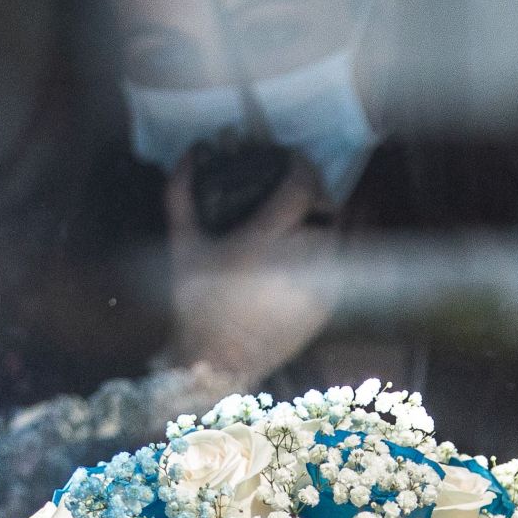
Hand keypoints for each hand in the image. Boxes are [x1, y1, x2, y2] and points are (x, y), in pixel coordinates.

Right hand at [163, 157, 342, 383]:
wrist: (218, 363)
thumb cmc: (195, 304)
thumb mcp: (183, 246)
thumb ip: (182, 195)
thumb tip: (191, 154)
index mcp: (262, 243)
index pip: (303, 187)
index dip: (302, 165)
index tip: (292, 159)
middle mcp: (298, 262)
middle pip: (326, 209)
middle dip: (312, 195)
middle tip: (293, 193)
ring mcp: (318, 286)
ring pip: (334, 237)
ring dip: (318, 225)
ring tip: (296, 227)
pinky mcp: (327, 306)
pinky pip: (335, 267)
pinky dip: (321, 256)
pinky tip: (298, 260)